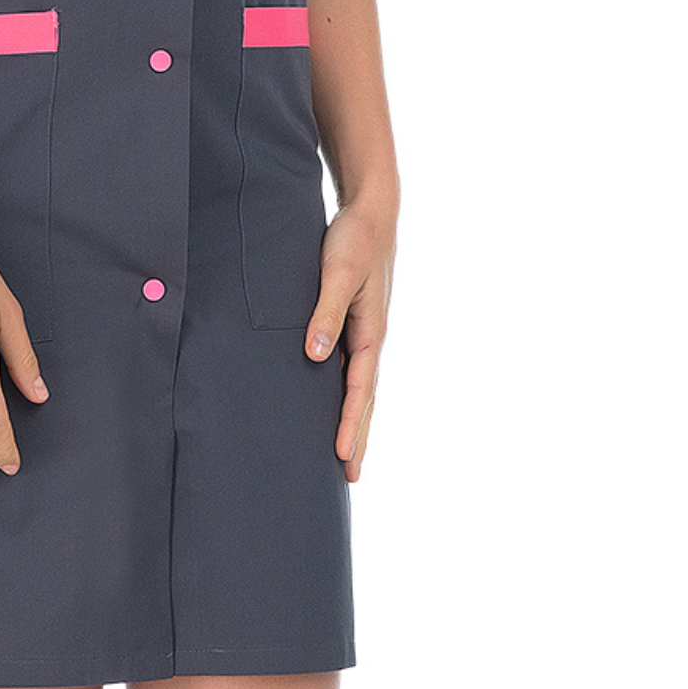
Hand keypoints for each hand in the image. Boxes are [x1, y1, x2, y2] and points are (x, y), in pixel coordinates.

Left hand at [304, 194, 396, 482]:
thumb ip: (326, 312)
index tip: (342, 455)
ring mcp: (365, 330)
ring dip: (354, 418)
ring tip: (346, 451)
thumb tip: (316, 357)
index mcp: (371, 331)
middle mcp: (370, 336)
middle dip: (358, 434)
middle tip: (350, 476)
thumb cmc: (353, 239)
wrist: (371, 212)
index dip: (350, 423)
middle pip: (365, 397)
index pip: (360, 389)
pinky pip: (352, 365)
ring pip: (360, 384)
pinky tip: (334, 400)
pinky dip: (347, 391)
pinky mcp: (355, 320)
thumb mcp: (337, 272)